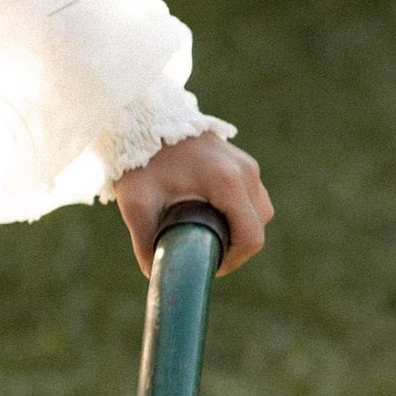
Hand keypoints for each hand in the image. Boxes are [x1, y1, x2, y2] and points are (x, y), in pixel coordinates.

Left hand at [113, 132, 272, 278]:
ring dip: (239, 227)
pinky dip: (238, 210)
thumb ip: (145, 241)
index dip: (234, 260)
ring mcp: (246, 164)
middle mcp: (245, 172)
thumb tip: (155, 274)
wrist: (144, 120)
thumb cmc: (140, 160)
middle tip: (204, 251)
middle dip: (236, 246)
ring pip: (259, 210)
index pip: (251, 237)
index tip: (210, 265)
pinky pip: (252, 195)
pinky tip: (211, 213)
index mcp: (227, 184)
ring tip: (207, 233)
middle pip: (257, 226)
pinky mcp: (241, 160)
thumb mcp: (136, 203)